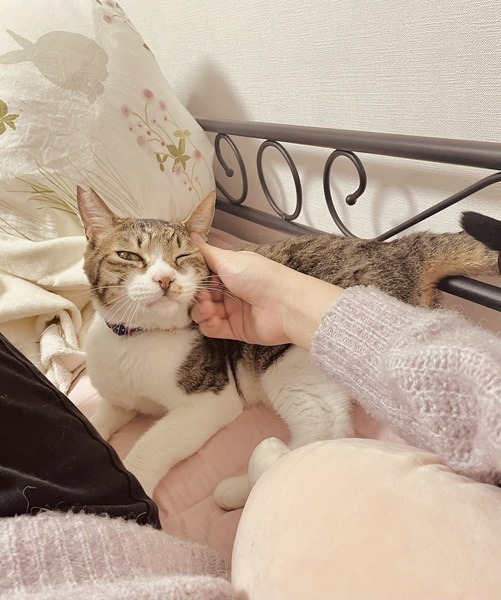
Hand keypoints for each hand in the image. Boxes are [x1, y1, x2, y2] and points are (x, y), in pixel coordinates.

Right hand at [191, 234, 344, 349]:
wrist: (285, 305)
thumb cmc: (258, 276)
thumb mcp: (229, 259)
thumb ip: (205, 252)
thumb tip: (190, 235)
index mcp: (229, 271)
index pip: (202, 275)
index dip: (193, 277)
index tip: (187, 278)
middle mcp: (228, 290)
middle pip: (200, 295)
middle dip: (196, 296)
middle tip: (203, 295)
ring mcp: (231, 311)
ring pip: (202, 312)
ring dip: (200, 310)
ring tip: (209, 308)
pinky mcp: (233, 329)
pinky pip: (211, 328)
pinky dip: (208, 324)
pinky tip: (213, 318)